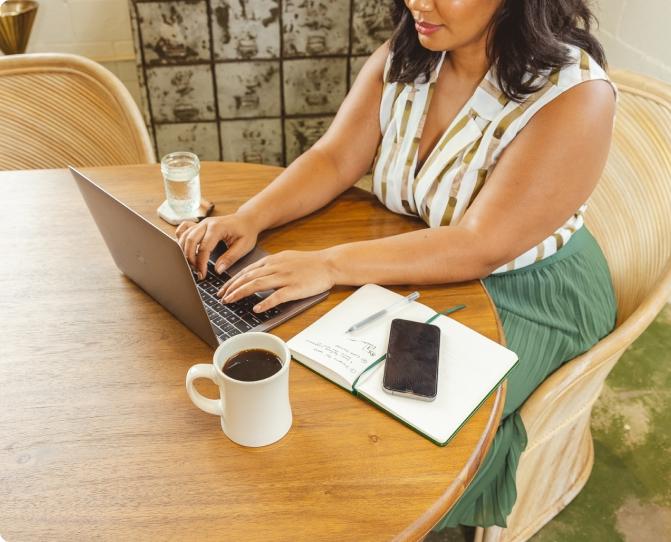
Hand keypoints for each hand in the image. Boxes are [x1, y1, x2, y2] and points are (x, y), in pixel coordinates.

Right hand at [175, 213, 259, 279]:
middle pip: (190, 241)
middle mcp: (206, 223)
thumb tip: (218, 270)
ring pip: (184, 236)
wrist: (246, 219)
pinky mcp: (199, 225)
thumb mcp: (244, 246)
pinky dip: (181, 240)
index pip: (204, 247)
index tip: (202, 275)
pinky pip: (183, 230)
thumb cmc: (246, 232)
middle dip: (190, 259)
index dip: (201, 263)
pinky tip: (186, 250)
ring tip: (193, 265)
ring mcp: (201, 223)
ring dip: (185, 252)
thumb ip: (230, 258)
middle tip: (196, 271)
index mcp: (218, 227)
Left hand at [217, 250, 334, 311]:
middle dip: (231, 287)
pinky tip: (256, 309)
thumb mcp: (286, 258)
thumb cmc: (309, 263)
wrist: (329, 264)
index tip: (223, 289)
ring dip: (241, 293)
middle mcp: (276, 267)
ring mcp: (285, 277)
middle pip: (248, 277)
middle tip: (221, 297)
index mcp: (273, 260)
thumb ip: (271, 265)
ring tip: (230, 301)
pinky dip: (265, 302)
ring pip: (257, 284)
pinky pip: (277, 296)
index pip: (247, 270)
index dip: (233, 280)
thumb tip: (256, 274)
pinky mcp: (295, 288)